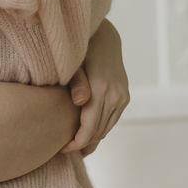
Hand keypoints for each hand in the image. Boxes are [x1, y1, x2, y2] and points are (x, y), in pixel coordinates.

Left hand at [61, 19, 129, 156]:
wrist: (105, 39)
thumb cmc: (81, 51)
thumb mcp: (74, 65)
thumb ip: (77, 83)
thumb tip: (80, 102)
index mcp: (100, 89)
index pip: (89, 128)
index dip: (76, 143)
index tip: (62, 149)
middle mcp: (115, 95)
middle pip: (98, 132)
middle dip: (83, 144)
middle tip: (65, 149)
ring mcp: (122, 97)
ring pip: (106, 129)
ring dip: (92, 138)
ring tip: (75, 143)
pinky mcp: (125, 97)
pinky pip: (113, 120)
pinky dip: (101, 128)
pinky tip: (88, 131)